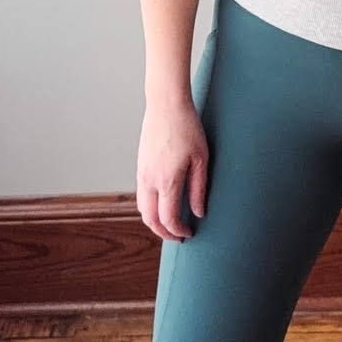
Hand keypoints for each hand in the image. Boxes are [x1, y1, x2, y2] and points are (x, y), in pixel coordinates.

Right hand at [136, 98, 209, 241]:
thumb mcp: (201, 159)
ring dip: (154, 221)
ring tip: (171, 224)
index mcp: (166, 180)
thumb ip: (199, 188)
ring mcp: (142, 173)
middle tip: (178, 237)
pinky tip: (163, 204)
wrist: (166, 104)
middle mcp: (149, 180)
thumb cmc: (188, 128)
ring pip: (142, 208)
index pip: (168, 219)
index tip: (189, 233)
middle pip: (149, 219)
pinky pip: (141, 194)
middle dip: (163, 232)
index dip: (178, 231)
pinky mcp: (140, 165)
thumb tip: (199, 212)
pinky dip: (149, 207)